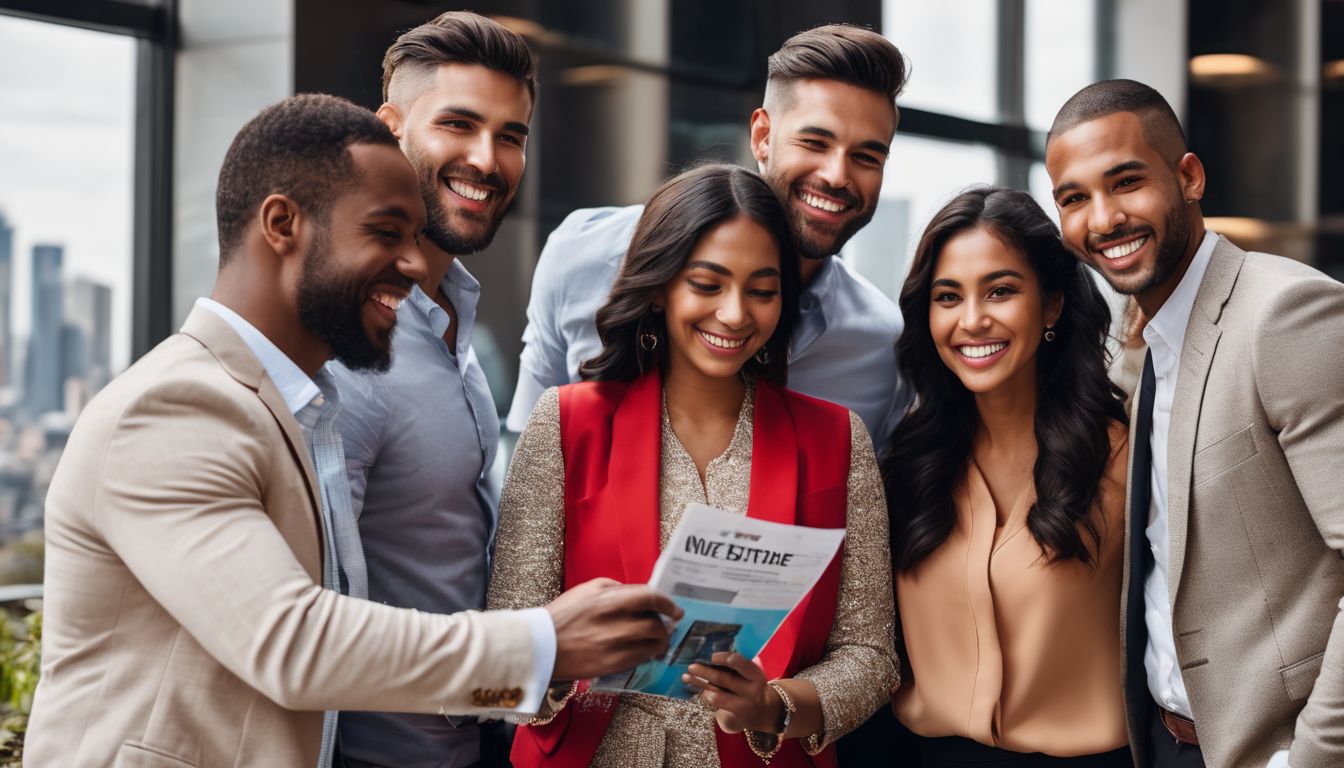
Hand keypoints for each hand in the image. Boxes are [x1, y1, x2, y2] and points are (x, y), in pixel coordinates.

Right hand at [545, 578, 681, 680]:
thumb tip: (640, 596)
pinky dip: (646, 654)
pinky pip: (641, 659)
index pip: (650, 598)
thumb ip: (617, 589)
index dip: (667, 603)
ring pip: (653, 645)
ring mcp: (616, 647)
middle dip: (664, 626)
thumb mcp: (589, 589)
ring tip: (656, 641)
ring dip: (659, 642)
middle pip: (656, 625)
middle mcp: (617, 624)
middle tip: (665, 626)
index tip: (675, 610)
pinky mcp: (613, 665)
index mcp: (610, 600)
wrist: (541, 645)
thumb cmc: (564, 614)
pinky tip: (641, 651)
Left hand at [683, 652, 775, 733]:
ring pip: (716, 693)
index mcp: (756, 675)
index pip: (741, 664)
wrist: (758, 711)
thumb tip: (715, 649)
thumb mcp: (750, 673)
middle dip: (705, 672)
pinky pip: (714, 703)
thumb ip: (738, 663)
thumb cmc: (748, 684)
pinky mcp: (733, 714)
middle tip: (691, 666)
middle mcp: (752, 690)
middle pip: (724, 679)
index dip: (726, 659)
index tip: (712, 656)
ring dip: (699, 683)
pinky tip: (694, 689)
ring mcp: (742, 704)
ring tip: (686, 677)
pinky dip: (703, 694)